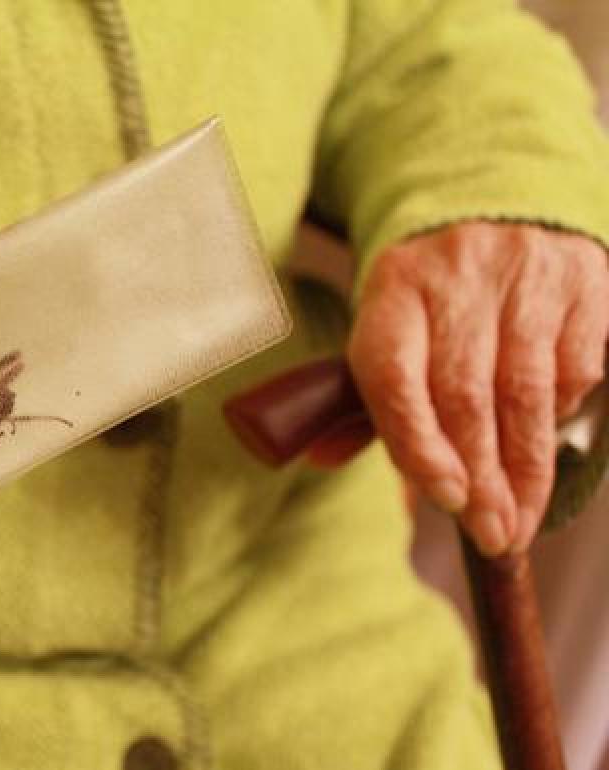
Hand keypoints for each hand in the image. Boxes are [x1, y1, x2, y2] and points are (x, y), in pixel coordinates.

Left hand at [348, 222, 607, 555]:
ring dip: (526, 470)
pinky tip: (543, 438)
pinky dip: (560, 414)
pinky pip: (576, 367)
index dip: (419, 447)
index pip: (396, 379)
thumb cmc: (430, 294)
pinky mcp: (582, 280)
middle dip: (483, 480)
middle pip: (466, 395)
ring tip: (520, 519)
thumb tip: (322, 459)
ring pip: (526, 391)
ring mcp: (524, 275)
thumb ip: (365, 399)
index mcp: (392, 290)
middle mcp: (457, 277)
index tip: (446, 502)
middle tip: (492, 535)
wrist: (492, 201)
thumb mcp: (387, 328)